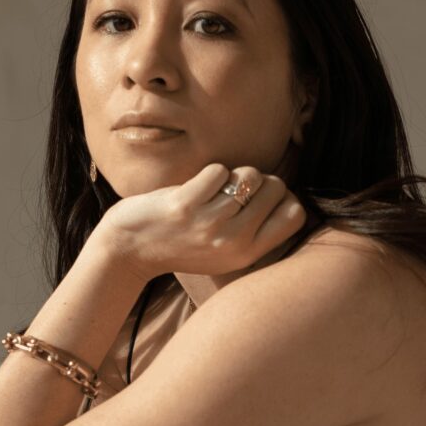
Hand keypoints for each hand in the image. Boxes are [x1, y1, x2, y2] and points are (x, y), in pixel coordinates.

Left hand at [97, 162, 308, 281]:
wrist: (130, 249)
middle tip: (233, 190)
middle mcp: (233, 242)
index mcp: (248, 254)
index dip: (284, 197)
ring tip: (213, 190)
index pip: (295, 214)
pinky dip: (209, 172)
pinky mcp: (186, 205)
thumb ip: (253, 230)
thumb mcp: (224, 252)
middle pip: (276, 187)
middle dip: (258, 179)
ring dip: (232, 174)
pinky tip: (195, 188)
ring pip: (249, 175)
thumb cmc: (180, 244)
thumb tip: (283, 191)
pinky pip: (218, 171)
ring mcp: (210, 224)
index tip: (263, 197)